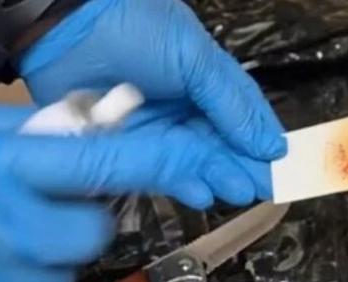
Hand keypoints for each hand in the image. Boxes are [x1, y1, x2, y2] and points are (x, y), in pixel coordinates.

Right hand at [0, 103, 270, 281]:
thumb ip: (49, 138)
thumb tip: (116, 129)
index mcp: (11, 170)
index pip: (112, 165)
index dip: (169, 164)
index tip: (214, 167)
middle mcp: (14, 227)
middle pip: (99, 233)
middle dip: (83, 221)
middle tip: (44, 208)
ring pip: (69, 271)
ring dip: (51, 256)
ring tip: (2, 238)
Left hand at [18, 0, 284, 197]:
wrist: (64, 24)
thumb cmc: (135, 27)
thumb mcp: (195, 58)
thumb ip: (232, 104)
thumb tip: (272, 147)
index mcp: (207, 80)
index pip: (244, 117)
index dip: (262, 141)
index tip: (283, 168)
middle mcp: (186, 106)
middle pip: (221, 144)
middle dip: (242, 166)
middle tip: (261, 189)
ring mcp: (158, 127)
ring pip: (195, 159)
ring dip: (216, 176)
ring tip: (235, 192)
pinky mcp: (129, 146)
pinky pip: (160, 170)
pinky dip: (181, 182)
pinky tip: (201, 193)